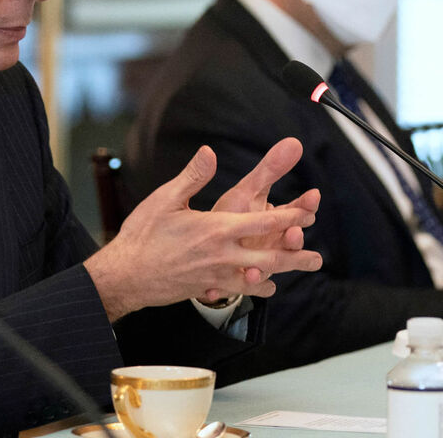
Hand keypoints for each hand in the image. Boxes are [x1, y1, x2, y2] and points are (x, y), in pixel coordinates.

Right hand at [83, 139, 322, 320]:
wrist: (125, 275)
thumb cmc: (143, 234)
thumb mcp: (166, 199)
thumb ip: (193, 176)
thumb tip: (210, 152)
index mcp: (216, 229)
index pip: (261, 223)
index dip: (288, 217)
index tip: (308, 212)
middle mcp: (221, 255)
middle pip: (269, 257)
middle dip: (295, 255)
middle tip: (317, 258)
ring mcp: (215, 275)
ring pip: (258, 276)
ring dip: (283, 273)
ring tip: (300, 270)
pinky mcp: (206, 287)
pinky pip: (238, 290)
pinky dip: (255, 288)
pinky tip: (266, 286)